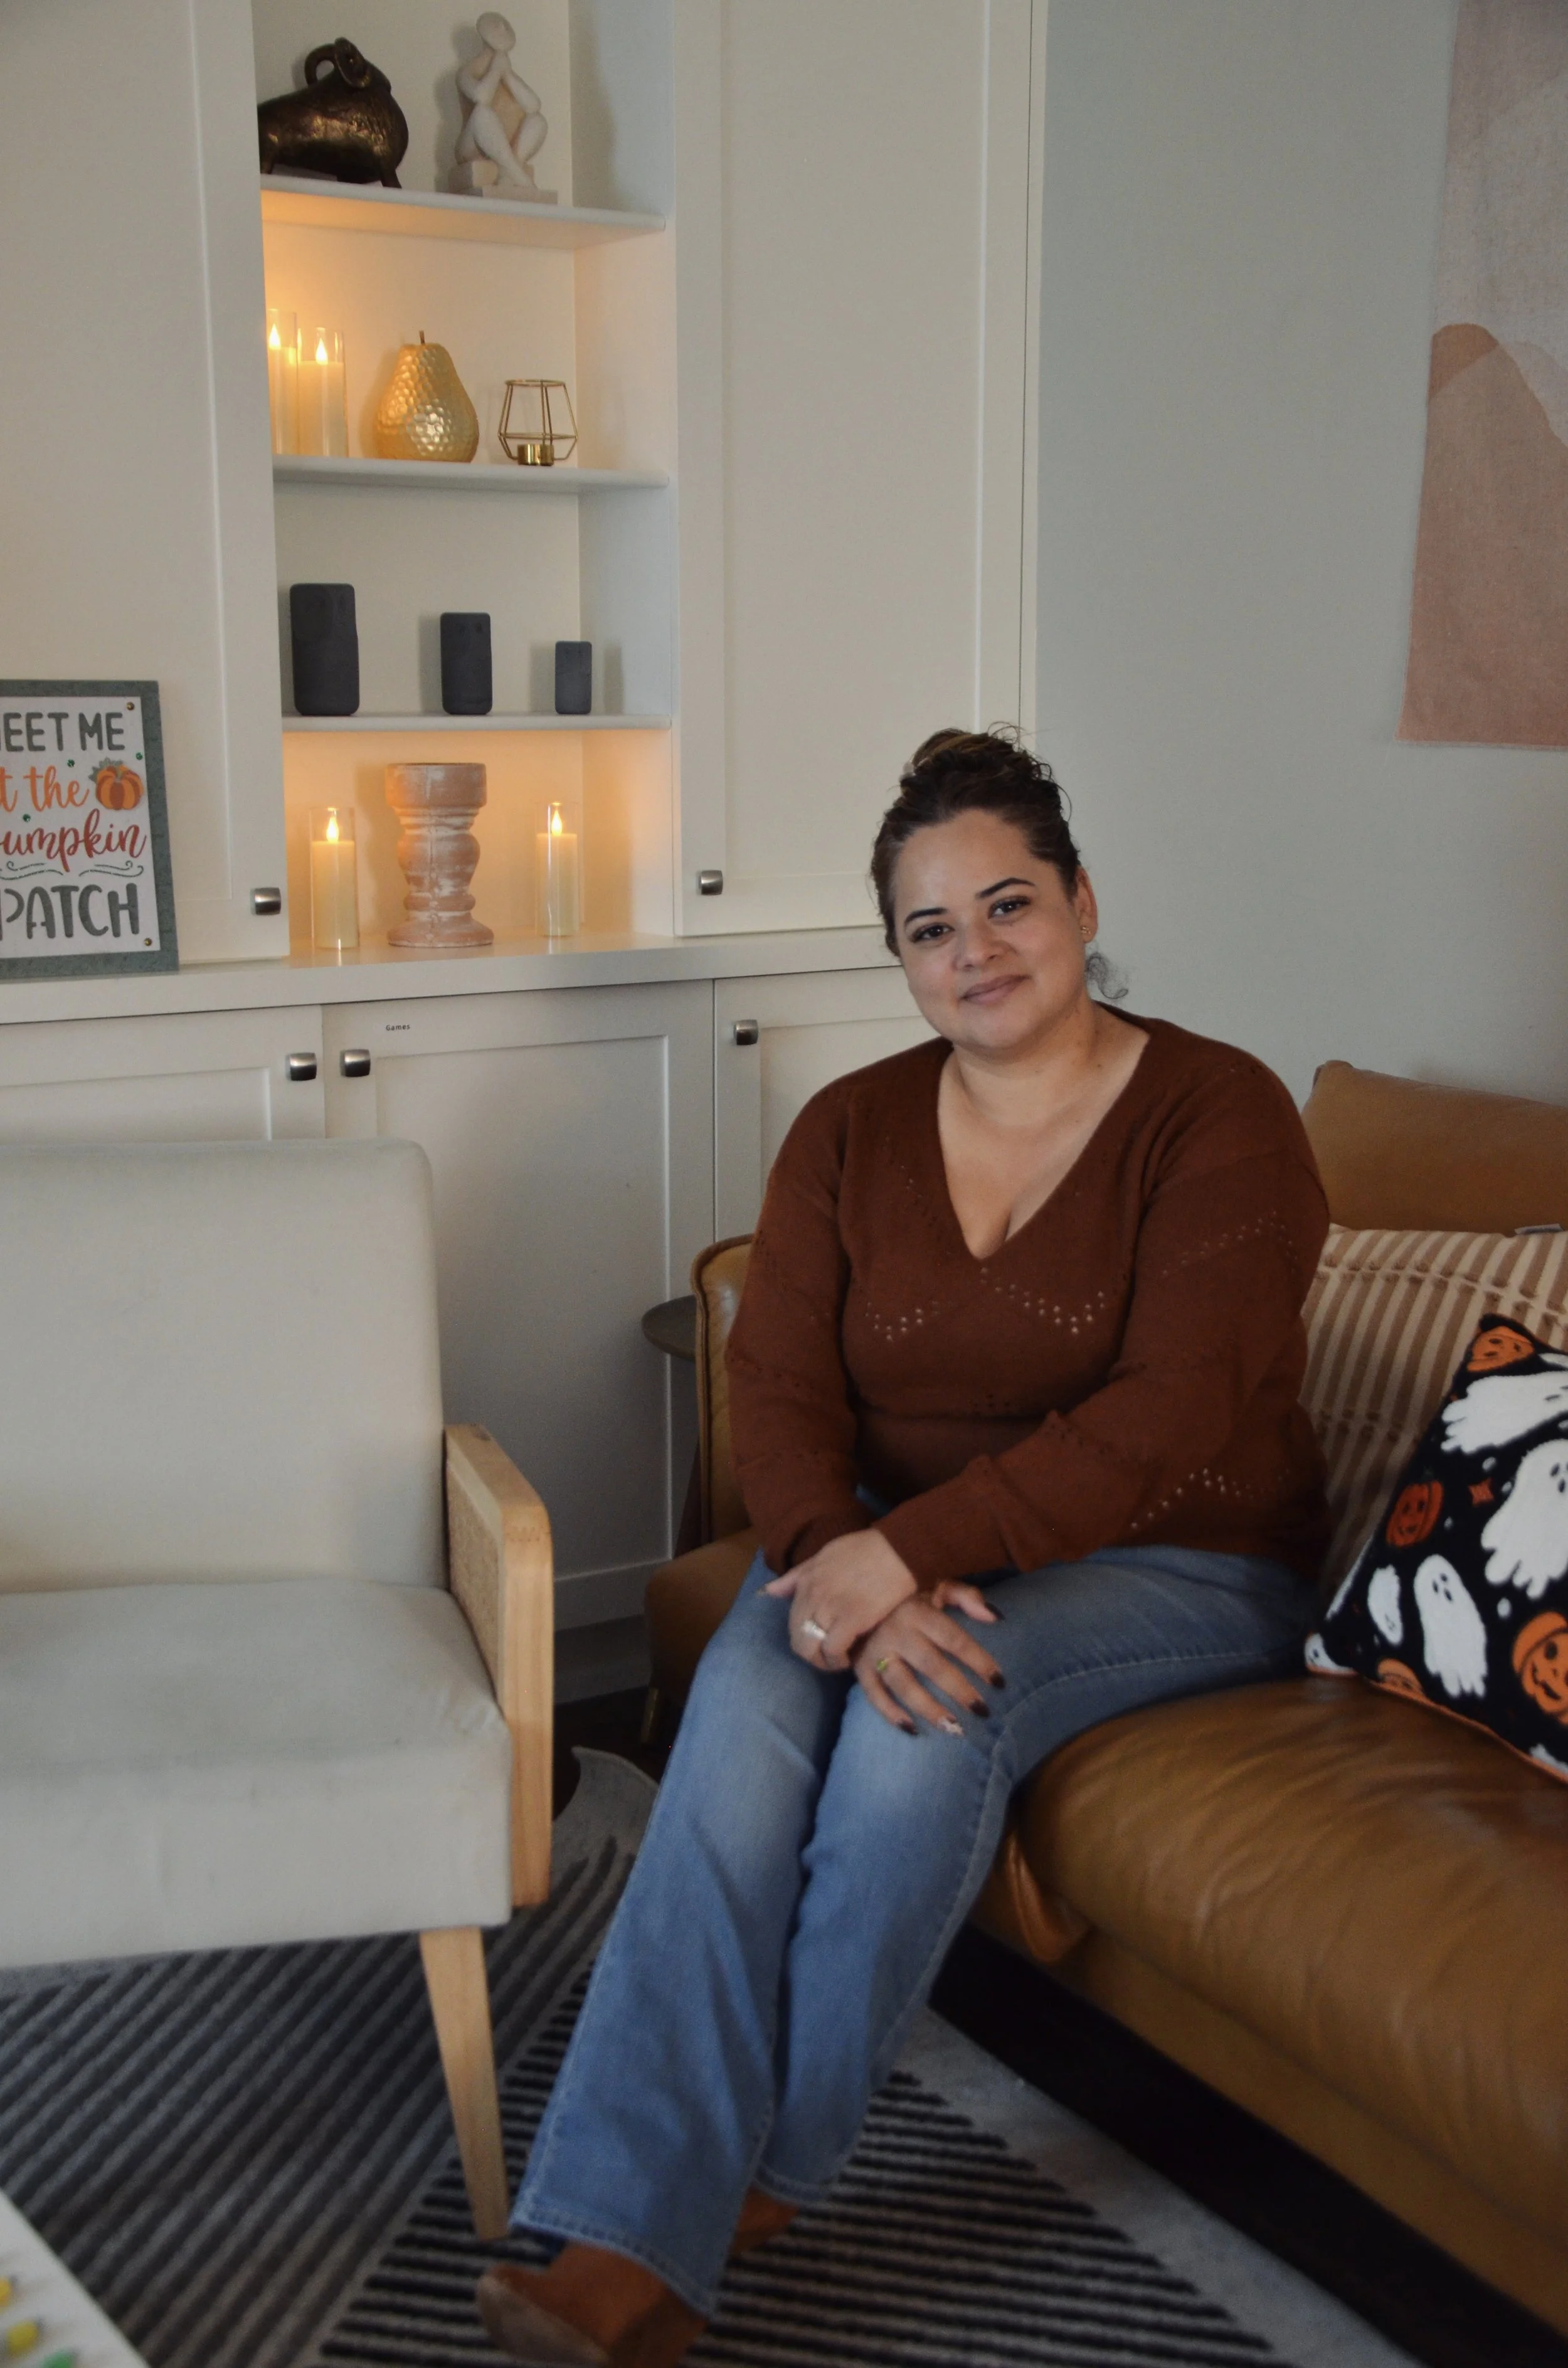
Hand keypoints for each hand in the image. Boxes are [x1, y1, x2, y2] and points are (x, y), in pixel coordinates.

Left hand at [764, 1529, 916, 1668]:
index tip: (820, 1642)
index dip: (804, 1638)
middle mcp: (813, 1595)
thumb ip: (796, 1576)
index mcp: (806, 1580)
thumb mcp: (824, 1556)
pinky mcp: (851, 1618)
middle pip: (798, 1640)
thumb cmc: (866, 1550)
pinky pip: (832, 1649)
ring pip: (811, 1648)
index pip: (792, 1622)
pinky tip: (849, 1659)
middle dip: (811, 1655)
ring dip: (824, 1661)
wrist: (898, 1549)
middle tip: (829, 1657)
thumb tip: (767, 1592)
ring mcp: (830, 1607)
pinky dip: (838, 1659)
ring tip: (839, 1660)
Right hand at [853, 1581, 1002, 1732]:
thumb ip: (966, 1597)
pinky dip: (891, 1714)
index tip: (999, 1682)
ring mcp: (876, 1651)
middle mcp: (897, 1632)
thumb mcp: (936, 1586)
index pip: (955, 1640)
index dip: (979, 1661)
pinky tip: (912, 1729)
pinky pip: (874, 1695)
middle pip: (932, 1666)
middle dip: (959, 1690)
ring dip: (929, 1709)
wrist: (855, 1595)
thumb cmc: (907, 1596)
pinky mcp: (860, 1667)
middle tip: (982, 1711)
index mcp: (918, 1611)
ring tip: (954, 1727)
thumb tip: (995, 1617)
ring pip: (904, 1685)